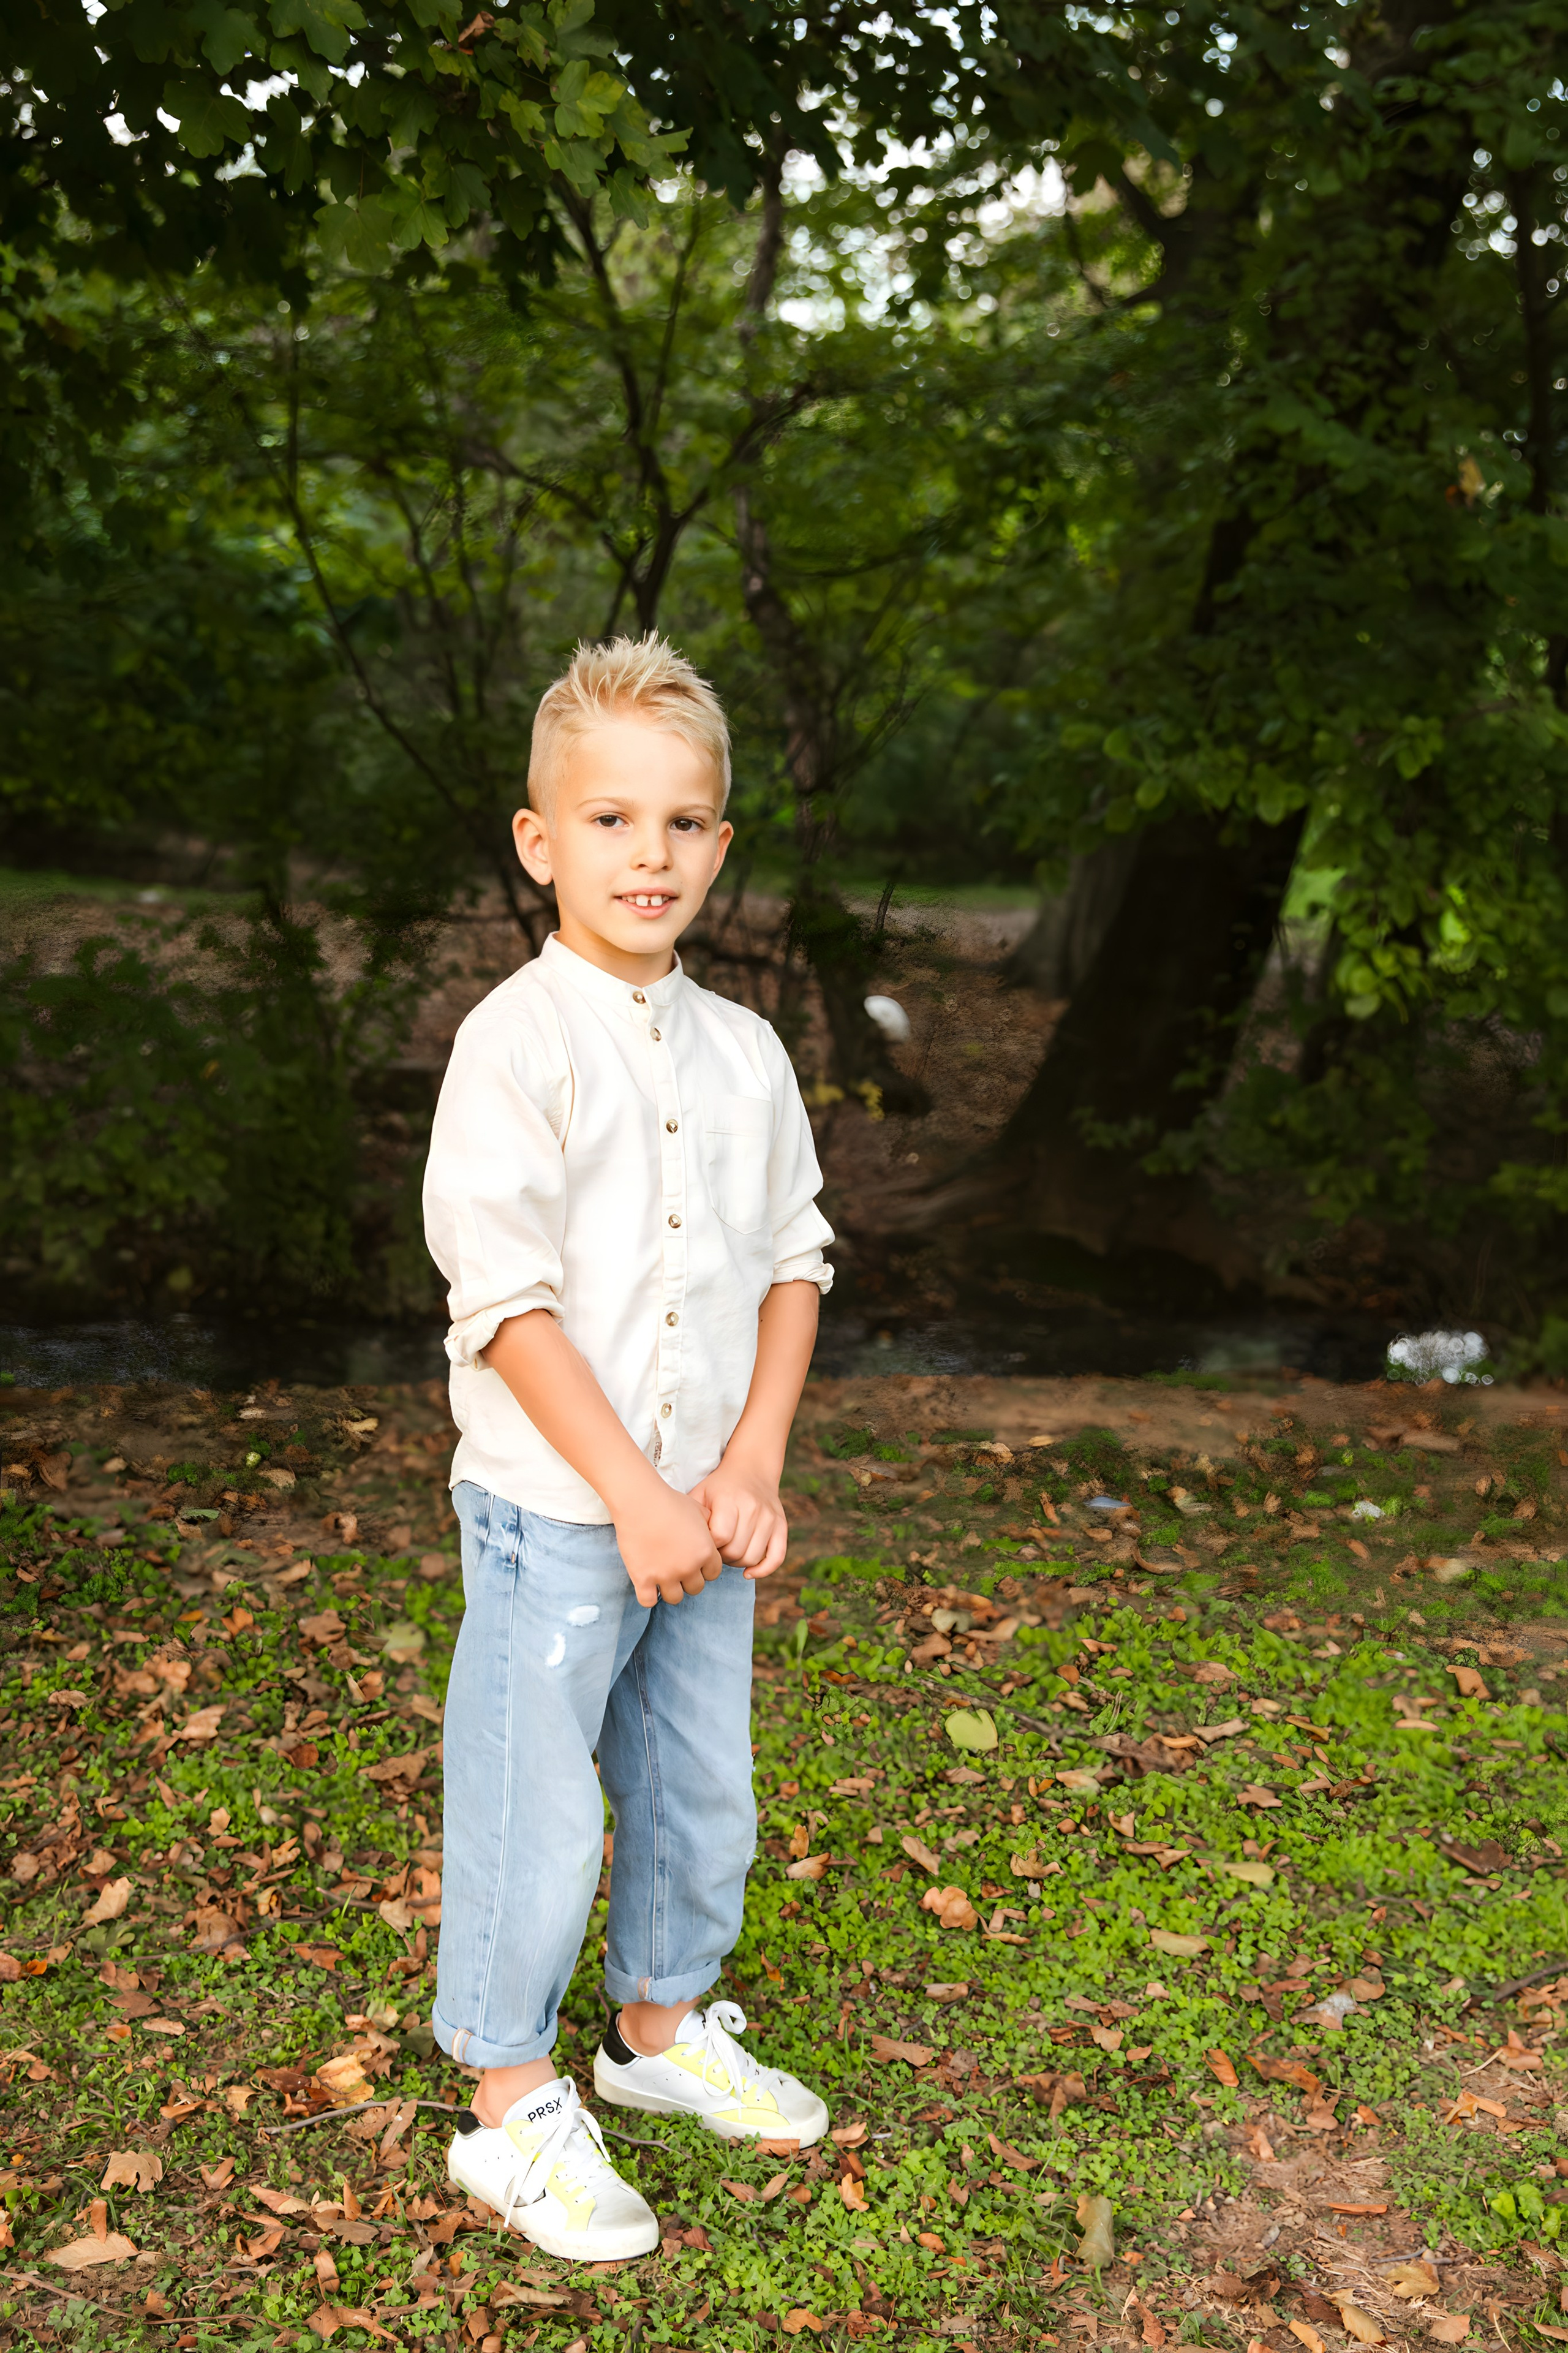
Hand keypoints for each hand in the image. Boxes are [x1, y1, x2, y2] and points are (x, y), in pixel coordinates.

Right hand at [615, 1480, 723, 1607]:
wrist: (640, 1501)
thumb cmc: (669, 1502)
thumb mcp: (698, 1509)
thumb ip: (710, 1524)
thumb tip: (714, 1533)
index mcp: (705, 1552)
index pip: (713, 1574)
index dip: (704, 1569)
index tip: (693, 1562)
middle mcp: (688, 1567)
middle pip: (696, 1588)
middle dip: (688, 1580)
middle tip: (676, 1568)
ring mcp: (665, 1575)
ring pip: (675, 1598)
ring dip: (670, 1589)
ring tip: (662, 1577)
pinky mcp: (643, 1578)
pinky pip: (648, 1601)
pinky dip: (648, 1596)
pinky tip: (646, 1584)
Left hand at [690, 1455, 788, 1578]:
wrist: (752, 1469)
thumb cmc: (719, 1487)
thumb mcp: (700, 1494)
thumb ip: (692, 1518)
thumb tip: (685, 1547)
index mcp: (729, 1500)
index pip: (720, 1538)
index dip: (708, 1547)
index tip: (703, 1543)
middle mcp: (753, 1508)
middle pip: (735, 1551)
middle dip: (721, 1557)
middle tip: (715, 1550)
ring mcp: (769, 1518)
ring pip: (752, 1557)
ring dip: (737, 1562)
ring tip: (728, 1553)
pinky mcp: (781, 1525)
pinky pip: (776, 1557)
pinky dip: (763, 1570)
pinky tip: (748, 1572)